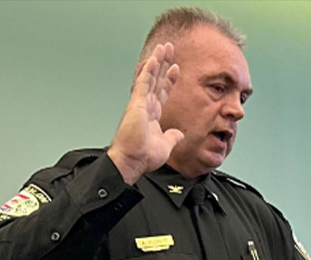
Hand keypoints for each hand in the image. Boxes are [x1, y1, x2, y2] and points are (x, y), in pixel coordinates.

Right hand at [107, 43, 183, 184]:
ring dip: (156, 61)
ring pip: (150, 78)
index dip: (169, 79)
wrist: (132, 161)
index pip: (162, 92)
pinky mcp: (136, 104)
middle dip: (163, 64)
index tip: (175, 68)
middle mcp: (145, 106)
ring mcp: (140, 104)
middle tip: (168, 49)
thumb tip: (178, 134)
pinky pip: (143, 84)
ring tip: (163, 47)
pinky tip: (153, 60)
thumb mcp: (165, 145)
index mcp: (152, 114)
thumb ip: (172, 137)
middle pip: (156, 80)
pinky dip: (148, 71)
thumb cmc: (143, 156)